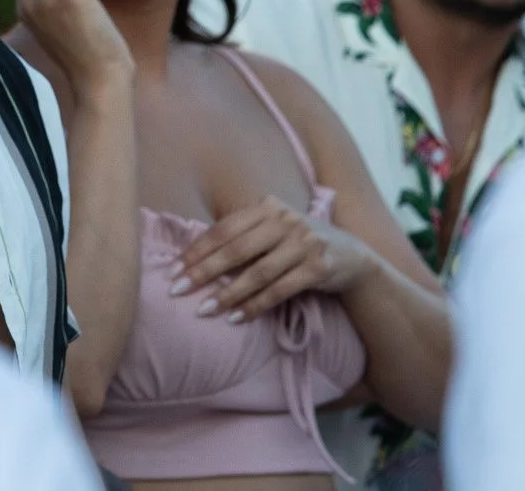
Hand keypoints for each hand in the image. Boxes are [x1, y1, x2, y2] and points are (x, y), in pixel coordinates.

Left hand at [172, 195, 374, 322]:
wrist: (352, 256)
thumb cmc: (298, 245)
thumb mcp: (273, 231)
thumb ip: (242, 237)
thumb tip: (192, 258)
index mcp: (268, 206)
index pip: (223, 228)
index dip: (196, 249)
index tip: (172, 270)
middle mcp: (285, 220)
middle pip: (236, 249)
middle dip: (203, 272)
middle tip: (177, 290)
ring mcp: (304, 243)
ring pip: (257, 272)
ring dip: (227, 294)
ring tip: (203, 310)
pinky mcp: (318, 267)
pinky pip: (280, 290)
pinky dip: (255, 306)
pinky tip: (236, 318)